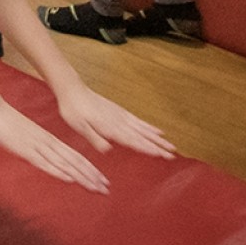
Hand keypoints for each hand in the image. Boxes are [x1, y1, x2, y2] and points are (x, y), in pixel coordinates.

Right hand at [0, 105, 109, 193]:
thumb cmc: (9, 124)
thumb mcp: (29, 136)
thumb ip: (39, 146)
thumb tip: (49, 158)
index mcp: (50, 140)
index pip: (75, 156)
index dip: (90, 169)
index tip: (102, 180)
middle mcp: (48, 143)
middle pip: (74, 161)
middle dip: (91, 176)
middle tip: (106, 189)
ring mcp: (38, 147)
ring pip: (64, 163)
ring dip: (80, 176)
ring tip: (95, 187)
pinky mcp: (26, 151)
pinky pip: (44, 163)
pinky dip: (58, 171)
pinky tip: (69, 178)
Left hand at [56, 88, 176, 159]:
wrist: (72, 89)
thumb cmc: (73, 110)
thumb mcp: (78, 126)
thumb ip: (94, 137)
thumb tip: (107, 149)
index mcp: (109, 127)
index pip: (132, 140)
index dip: (147, 148)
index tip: (161, 155)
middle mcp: (119, 121)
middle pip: (142, 136)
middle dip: (158, 146)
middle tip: (172, 155)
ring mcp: (121, 115)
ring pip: (144, 129)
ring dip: (157, 138)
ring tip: (171, 146)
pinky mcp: (120, 111)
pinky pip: (138, 121)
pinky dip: (149, 127)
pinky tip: (158, 131)